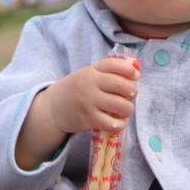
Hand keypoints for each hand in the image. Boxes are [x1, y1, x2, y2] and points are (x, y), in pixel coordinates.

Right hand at [15, 57, 138, 169]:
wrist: (53, 108)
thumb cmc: (76, 90)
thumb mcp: (88, 75)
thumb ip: (106, 73)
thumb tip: (134, 73)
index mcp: (91, 70)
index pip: (113, 64)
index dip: (129, 69)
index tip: (136, 76)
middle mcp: (90, 84)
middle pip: (120, 85)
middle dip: (132, 91)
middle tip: (132, 95)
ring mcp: (89, 102)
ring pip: (120, 105)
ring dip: (128, 109)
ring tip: (125, 110)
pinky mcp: (88, 119)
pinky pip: (111, 123)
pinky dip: (120, 124)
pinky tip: (118, 123)